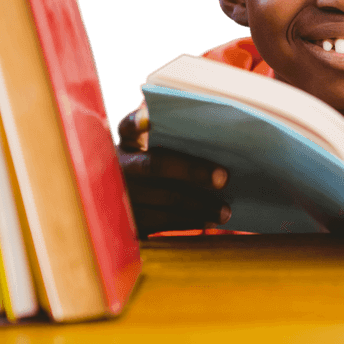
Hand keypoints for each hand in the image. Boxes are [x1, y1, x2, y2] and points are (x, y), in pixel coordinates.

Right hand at [117, 95, 230, 236]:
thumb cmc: (156, 166)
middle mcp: (118, 167)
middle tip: (224, 178)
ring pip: (163, 199)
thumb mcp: (155, 150)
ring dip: (198, 206)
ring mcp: (121, 196)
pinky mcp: (128, 222)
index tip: (148, 119)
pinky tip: (209, 222)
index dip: (136, 122)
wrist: (130, 201)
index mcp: (126, 143)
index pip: (128, 127)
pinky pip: (162, 225)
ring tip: (224, 210)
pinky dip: (189, 223)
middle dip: (191, 171)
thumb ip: (176, 138)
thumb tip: (217, 135)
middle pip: (155, 165)